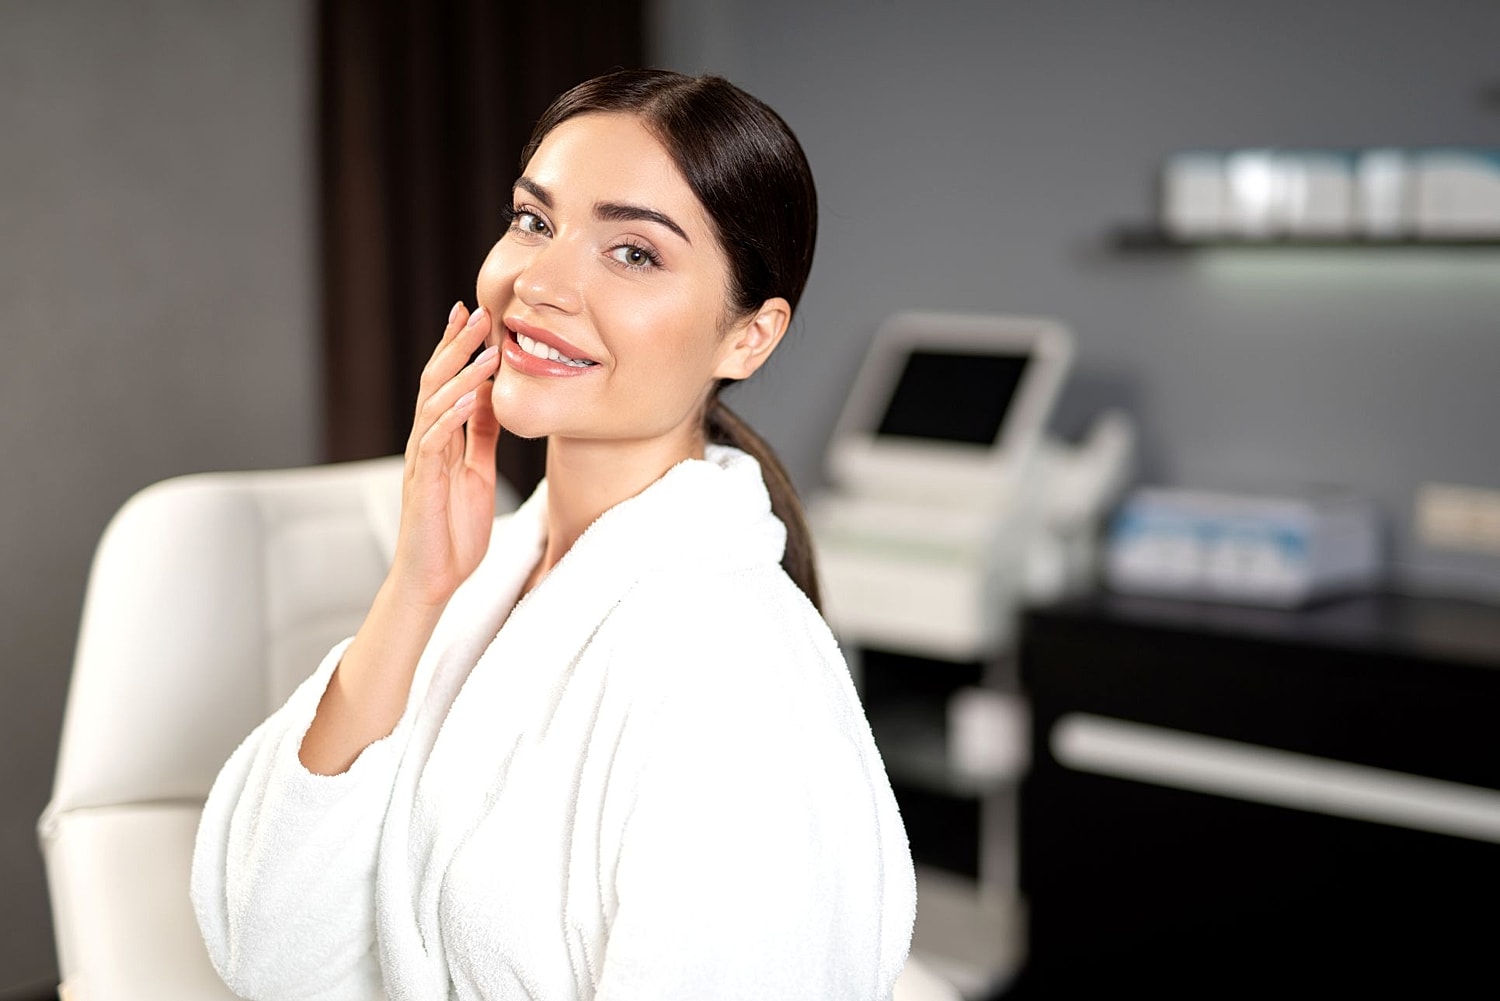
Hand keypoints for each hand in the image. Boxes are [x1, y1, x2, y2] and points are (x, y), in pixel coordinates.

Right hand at [389, 301, 503, 606]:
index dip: (455, 348)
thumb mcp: (478, 474)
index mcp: (440, 440)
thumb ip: (482, 438)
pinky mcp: (424, 485)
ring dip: (461, 377)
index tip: (472, 314)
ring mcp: (422, 463)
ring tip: (487, 353)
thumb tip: (494, 400)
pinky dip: (454, 418)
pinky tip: (474, 399)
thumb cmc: (453, 532)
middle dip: (456, 347)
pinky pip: (436, 444)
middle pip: (434, 384)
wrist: (435, 580)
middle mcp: (426, 444)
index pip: (444, 383)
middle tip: (477, 314)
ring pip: (435, 407)